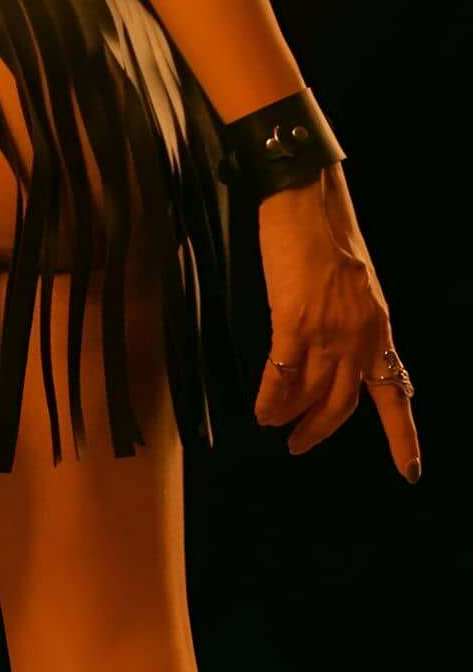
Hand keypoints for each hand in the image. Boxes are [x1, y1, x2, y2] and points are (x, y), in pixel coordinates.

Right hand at [253, 164, 420, 480]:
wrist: (306, 199)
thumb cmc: (325, 232)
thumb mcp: (353, 285)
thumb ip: (349, 319)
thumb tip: (329, 346)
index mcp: (378, 327)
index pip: (396, 393)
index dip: (403, 438)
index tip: (410, 473)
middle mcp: (359, 337)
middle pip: (344, 403)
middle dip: (320, 430)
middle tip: (299, 445)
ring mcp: (328, 332)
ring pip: (313, 394)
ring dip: (292, 416)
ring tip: (274, 426)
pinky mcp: (294, 322)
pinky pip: (282, 375)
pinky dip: (271, 398)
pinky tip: (262, 411)